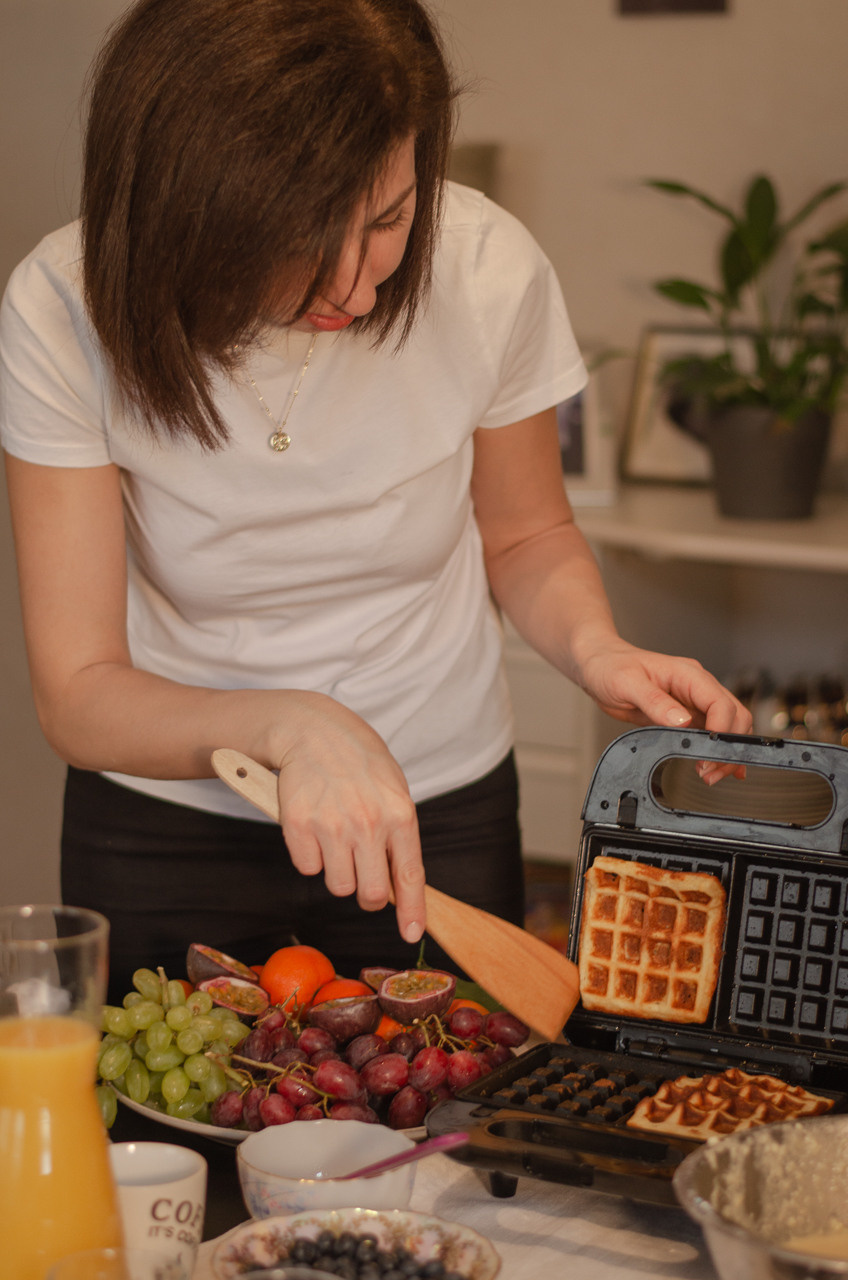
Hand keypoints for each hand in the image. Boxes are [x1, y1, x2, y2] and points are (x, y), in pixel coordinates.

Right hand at [270, 694, 426, 942]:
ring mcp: (332, 825)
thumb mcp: (393, 791)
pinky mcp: (299, 825)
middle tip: (361, 872)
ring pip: (337, 884)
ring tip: (336, 836)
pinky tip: (314, 826)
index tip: (410, 933)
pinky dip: (310, 855)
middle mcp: (368, 822)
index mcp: (400, 814)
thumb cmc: (359, 764)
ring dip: (337, 871)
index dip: (411, 911)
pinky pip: (307, 868)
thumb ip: (398, 834)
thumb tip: (397, 886)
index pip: (409, 876)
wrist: (314, 731)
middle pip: (369, 893)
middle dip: (366, 894)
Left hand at [578, 640, 752, 782]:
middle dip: (728, 745)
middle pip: (734, 716)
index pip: (720, 702)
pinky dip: (719, 750)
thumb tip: (681, 720)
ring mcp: (693, 701)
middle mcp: (696, 687)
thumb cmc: (610, 666)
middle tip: (710, 771)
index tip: (708, 753)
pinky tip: (723, 766)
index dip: (721, 730)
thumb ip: (655, 702)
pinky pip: (711, 732)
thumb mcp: (627, 683)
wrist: (599, 666)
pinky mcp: (685, 715)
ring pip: (728, 726)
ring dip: (725, 751)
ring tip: (710, 774)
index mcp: (688, 674)